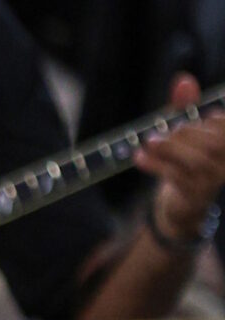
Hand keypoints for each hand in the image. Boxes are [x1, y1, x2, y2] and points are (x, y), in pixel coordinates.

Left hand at [134, 73, 224, 238]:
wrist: (179, 204)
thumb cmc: (184, 160)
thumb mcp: (184, 130)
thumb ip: (185, 106)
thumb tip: (183, 79)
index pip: (224, 126)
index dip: (211, 120)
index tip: (191, 119)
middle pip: (214, 144)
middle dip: (185, 133)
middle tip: (162, 133)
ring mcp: (214, 181)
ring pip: (197, 160)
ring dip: (169, 148)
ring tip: (149, 143)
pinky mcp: (195, 195)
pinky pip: (177, 177)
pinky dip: (155, 165)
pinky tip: (139, 157)